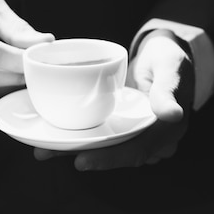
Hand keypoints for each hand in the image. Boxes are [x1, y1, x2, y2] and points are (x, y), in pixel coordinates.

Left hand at [34, 29, 193, 169]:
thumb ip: (168, 91)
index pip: (135, 151)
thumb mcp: (170, 69)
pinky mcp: (123, 125)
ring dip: (75, 149)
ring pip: (105, 147)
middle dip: (81, 156)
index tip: (81, 160)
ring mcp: (136, 133)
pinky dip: (80, 137)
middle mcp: (151, 139)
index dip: (109, 158)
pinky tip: (54, 136)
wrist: (167, 53)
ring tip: (41, 150)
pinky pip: (102, 135)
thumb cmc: (170, 58)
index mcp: (167, 131)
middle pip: (114, 154)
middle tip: (45, 153)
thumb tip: (172, 115)